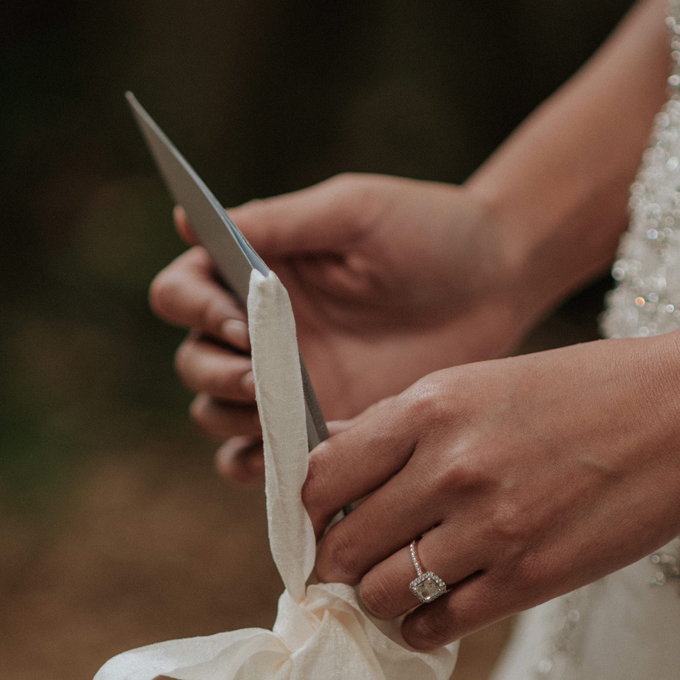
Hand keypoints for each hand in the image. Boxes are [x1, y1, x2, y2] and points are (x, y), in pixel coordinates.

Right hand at [148, 174, 536, 483]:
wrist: (499, 285)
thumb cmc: (430, 232)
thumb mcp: (355, 212)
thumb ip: (279, 223)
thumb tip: (180, 223)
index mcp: (253, 274)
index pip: (180, 295)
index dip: (195, 312)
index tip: (241, 324)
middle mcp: (258, 333)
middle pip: (193, 365)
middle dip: (216, 375)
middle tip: (262, 379)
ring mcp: (289, 387)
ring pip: (217, 417)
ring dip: (236, 422)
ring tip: (285, 420)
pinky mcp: (325, 431)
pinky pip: (266, 462)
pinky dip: (264, 467)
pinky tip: (295, 464)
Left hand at [301, 262, 679, 650]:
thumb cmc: (594, 392)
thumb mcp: (487, 383)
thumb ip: (411, 424)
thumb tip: (338, 459)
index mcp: (430, 407)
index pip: (319, 477)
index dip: (310, 510)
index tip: (325, 522)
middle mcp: (449, 468)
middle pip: (342, 545)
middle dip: (337, 565)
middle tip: (354, 570)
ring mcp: (489, 528)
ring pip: (381, 592)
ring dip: (378, 601)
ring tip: (398, 593)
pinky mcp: (531, 578)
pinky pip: (438, 624)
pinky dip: (421, 628)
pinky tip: (435, 614)